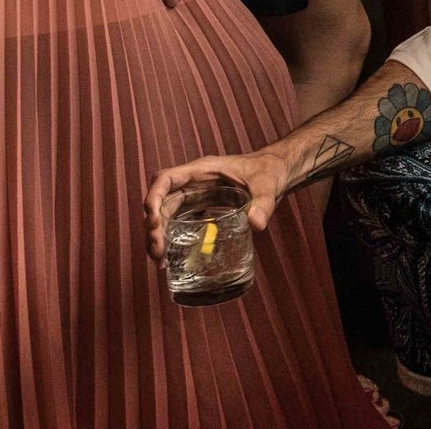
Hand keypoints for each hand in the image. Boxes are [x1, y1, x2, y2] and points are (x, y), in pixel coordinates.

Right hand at [142, 149, 291, 259]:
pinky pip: (181, 223)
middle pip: (162, 202)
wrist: (277, 172)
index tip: (152, 221)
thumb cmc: (270, 170)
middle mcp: (194, 183)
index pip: (166, 179)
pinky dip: (173, 239)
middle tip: (158, 252)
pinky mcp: (203, 209)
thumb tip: (256, 224)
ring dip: (159, 236)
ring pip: (167, 215)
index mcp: (203, 170)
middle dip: (154, 226)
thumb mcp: (268, 185)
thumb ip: (263, 203)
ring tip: (160, 261)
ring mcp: (197, 196)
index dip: (153, 197)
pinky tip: (172, 260)